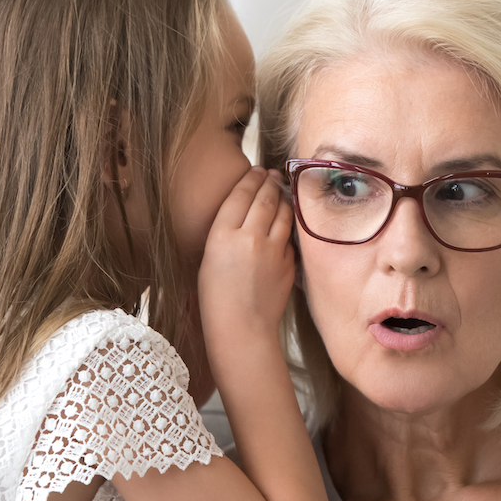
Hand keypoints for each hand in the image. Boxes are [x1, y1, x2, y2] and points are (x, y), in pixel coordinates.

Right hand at [197, 167, 294, 346]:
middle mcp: (249, 238)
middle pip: (264, 197)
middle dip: (269, 181)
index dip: (250, 178)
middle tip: (272, 173)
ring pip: (284, 211)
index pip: (240, 194)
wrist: (241, 329)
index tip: (255, 170)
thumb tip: (244, 210)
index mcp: (222, 235)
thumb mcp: (209, 258)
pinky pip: (291, 235)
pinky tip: (287, 220)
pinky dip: (289, 223)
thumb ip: (226, 232)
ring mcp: (272, 250)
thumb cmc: (216, 298)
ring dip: (283, 197)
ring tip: (282, 190)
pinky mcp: (289, 262)